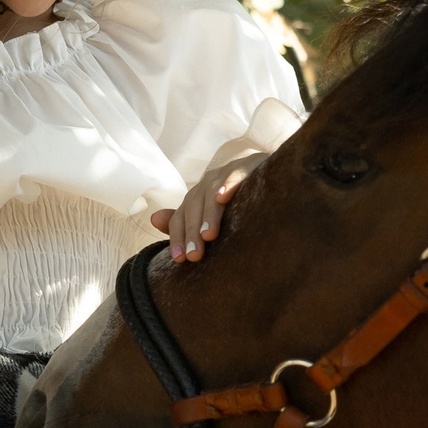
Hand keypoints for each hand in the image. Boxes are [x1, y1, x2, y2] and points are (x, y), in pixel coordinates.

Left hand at [151, 151, 267, 262]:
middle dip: (192, 232)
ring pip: (211, 194)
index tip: (180, 261)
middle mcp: (208, 183)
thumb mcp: (211, 214)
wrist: (274, 176)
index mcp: (198, 196)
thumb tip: (153, 218)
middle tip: (195, 256)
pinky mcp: (248, 166)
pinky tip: (223, 197)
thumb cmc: (240, 202)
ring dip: (209, 214)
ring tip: (208, 236)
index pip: (181, 217)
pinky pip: (236, 175)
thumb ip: (184, 220)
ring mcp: (227, 173)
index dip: (178, 237)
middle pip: (193, 208)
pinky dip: (228, 185)